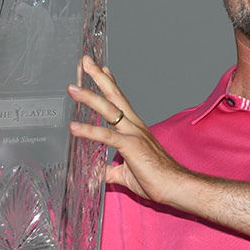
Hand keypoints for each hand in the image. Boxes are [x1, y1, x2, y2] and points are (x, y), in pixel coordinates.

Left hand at [66, 55, 193, 207]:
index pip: (120, 101)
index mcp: (136, 130)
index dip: (109, 84)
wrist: (177, 188)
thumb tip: (95, 174)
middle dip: (98, 77)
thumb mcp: (126, 174)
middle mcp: (135, 127)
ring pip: (110, 110)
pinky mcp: (131, 147)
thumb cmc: (158, 181)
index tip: (101, 68)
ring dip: (90, 97)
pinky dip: (88, 130)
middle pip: (114, 96)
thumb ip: (108, 171)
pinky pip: (106, 136)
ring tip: (72, 88)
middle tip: (85, 60)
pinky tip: (74, 127)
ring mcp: (134, 135)